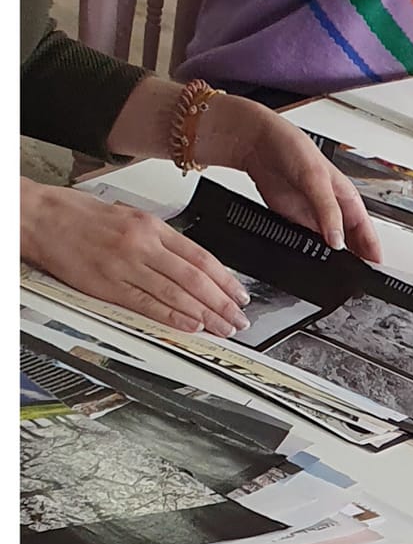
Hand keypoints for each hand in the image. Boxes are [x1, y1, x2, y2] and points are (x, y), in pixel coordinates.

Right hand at [21, 179, 247, 335]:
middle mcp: (143, 245)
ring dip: (205, 314)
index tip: (240, 295)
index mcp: (152, 227)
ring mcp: (125, 266)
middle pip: (195, 279)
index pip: (202, 258)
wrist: (40, 217)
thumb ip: (162, 239)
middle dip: (222, 303)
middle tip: (239, 319)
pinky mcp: (107, 285)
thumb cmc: (81, 216)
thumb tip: (191, 262)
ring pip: (176, 294)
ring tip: (222, 327)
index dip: (226, 280)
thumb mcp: (130, 216)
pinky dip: (172, 317)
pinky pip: (147, 304)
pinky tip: (190, 326)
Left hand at [196, 98, 381, 262]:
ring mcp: (313, 216)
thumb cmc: (292, 147)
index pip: (366, 232)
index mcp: (347, 198)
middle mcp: (333, 209)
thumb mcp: (316, 179)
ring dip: (332, 260)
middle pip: (351, 243)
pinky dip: (309, 254)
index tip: (376, 272)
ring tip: (335, 278)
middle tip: (356, 281)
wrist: (256, 143)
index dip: (373, 252)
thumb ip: (328, 212)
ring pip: (329, 246)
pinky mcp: (293, 220)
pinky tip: (309, 264)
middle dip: (355, 261)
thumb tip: (338, 241)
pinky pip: (305, 242)